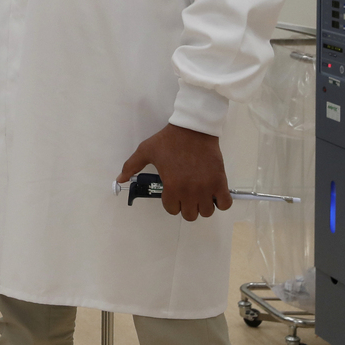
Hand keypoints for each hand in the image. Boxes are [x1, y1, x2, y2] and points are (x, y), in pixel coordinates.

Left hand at [117, 123, 231, 220]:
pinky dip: (220, 202)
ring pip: (207, 212)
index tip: (172, 194)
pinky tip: (213, 194)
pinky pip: (225, 204)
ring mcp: (207, 188)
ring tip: (199, 195)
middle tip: (185, 196)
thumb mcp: (146, 151)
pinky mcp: (220, 182)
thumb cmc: (168, 140)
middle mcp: (190, 191)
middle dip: (186, 208)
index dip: (171, 203)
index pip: (172, 209)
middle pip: (190, 215)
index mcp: (171, 186)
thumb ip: (131, 166)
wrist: (192, 129)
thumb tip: (119, 179)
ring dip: (202, 206)